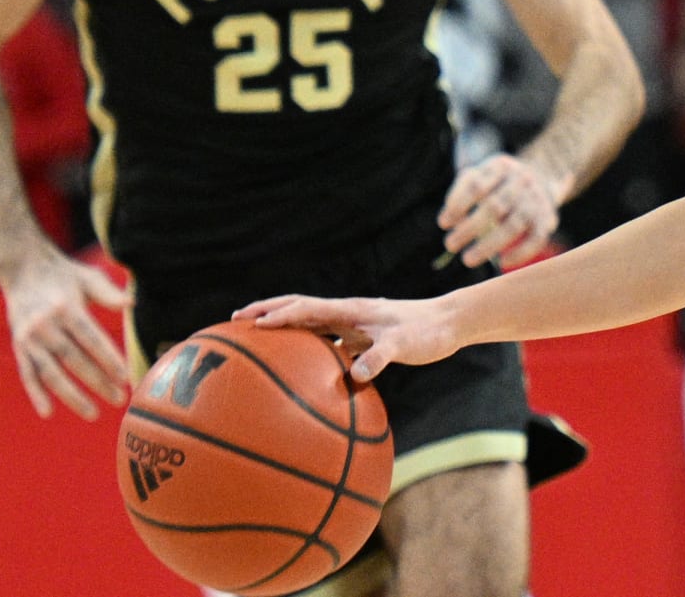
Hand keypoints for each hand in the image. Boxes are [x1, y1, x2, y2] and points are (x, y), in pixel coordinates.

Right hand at [0, 250, 130, 419]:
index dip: (108, 359)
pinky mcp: (19, 346)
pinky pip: (27, 374)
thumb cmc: (65, 275)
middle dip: (98, 382)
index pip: (91, 339)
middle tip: (120, 399)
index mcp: (66, 307)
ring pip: (51, 372)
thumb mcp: (88, 277)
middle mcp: (45, 325)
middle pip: (74, 359)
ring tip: (93, 413)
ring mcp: (29, 338)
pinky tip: (48, 412)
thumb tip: (132, 303)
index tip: (126, 377)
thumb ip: (109, 293)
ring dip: (71, 396)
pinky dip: (35, 394)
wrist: (24, 269)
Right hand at [236, 295, 453, 380]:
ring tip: (254, 335)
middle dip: (267, 311)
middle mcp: (347, 312)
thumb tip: (354, 376)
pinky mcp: (361, 336)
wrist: (448, 323)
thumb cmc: (427, 332)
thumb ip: (380, 358)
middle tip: (235, 320)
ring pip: (309, 320)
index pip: (307, 308)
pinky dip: (305, 345)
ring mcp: (352, 323)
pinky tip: (297, 363)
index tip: (252, 324)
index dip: (279, 315)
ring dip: (283, 325)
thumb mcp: (404, 345)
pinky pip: (325, 339)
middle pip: (299, 307)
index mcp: (352, 309)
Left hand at [439, 154, 559, 268]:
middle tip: (450, 245)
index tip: (443, 223)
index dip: (458, 205)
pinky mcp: (547, 217)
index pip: (477, 185)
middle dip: (469, 228)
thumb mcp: (481, 175)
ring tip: (468, 259)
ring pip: (513, 225)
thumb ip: (462, 193)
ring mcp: (536, 198)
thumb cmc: (498, 183)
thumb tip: (448, 222)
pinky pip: (536, 238)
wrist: (541, 176)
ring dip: (489, 245)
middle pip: (494, 206)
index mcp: (500, 166)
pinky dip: (521, 253)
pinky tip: (503, 262)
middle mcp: (521, 179)